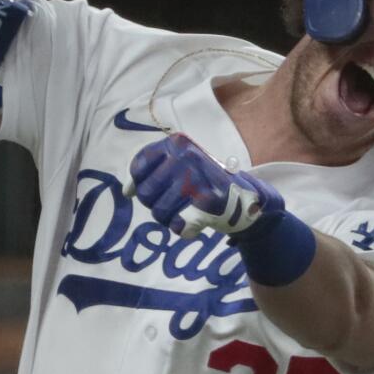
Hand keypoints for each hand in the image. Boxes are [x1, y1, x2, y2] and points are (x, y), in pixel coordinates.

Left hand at [122, 133, 285, 240]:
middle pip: (146, 194)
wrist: (247, 196)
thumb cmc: (204, 182)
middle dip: (157, 205)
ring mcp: (197, 179)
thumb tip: (126, 190)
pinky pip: (178, 226)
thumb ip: (150, 174)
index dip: (139, 184)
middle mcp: (186, 157)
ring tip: (186, 212)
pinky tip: (195, 223)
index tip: (156, 189)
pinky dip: (184, 230)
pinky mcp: (209, 203)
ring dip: (169, 219)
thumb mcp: (178, 167)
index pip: (139, 167)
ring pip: (159, 212)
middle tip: (175, 203)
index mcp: (176, 144)